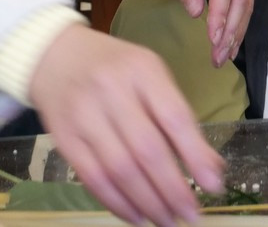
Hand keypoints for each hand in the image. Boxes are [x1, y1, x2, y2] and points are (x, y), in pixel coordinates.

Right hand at [28, 26, 222, 225]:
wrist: (53, 56)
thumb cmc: (115, 68)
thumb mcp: (150, 76)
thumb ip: (178, 117)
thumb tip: (210, 167)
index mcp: (142, 70)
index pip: (173, 117)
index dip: (195, 155)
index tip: (214, 186)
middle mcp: (111, 90)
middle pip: (146, 150)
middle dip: (172, 190)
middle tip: (191, 216)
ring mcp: (83, 115)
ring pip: (119, 170)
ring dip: (147, 203)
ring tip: (167, 221)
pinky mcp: (63, 139)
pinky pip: (93, 178)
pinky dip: (117, 203)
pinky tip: (136, 216)